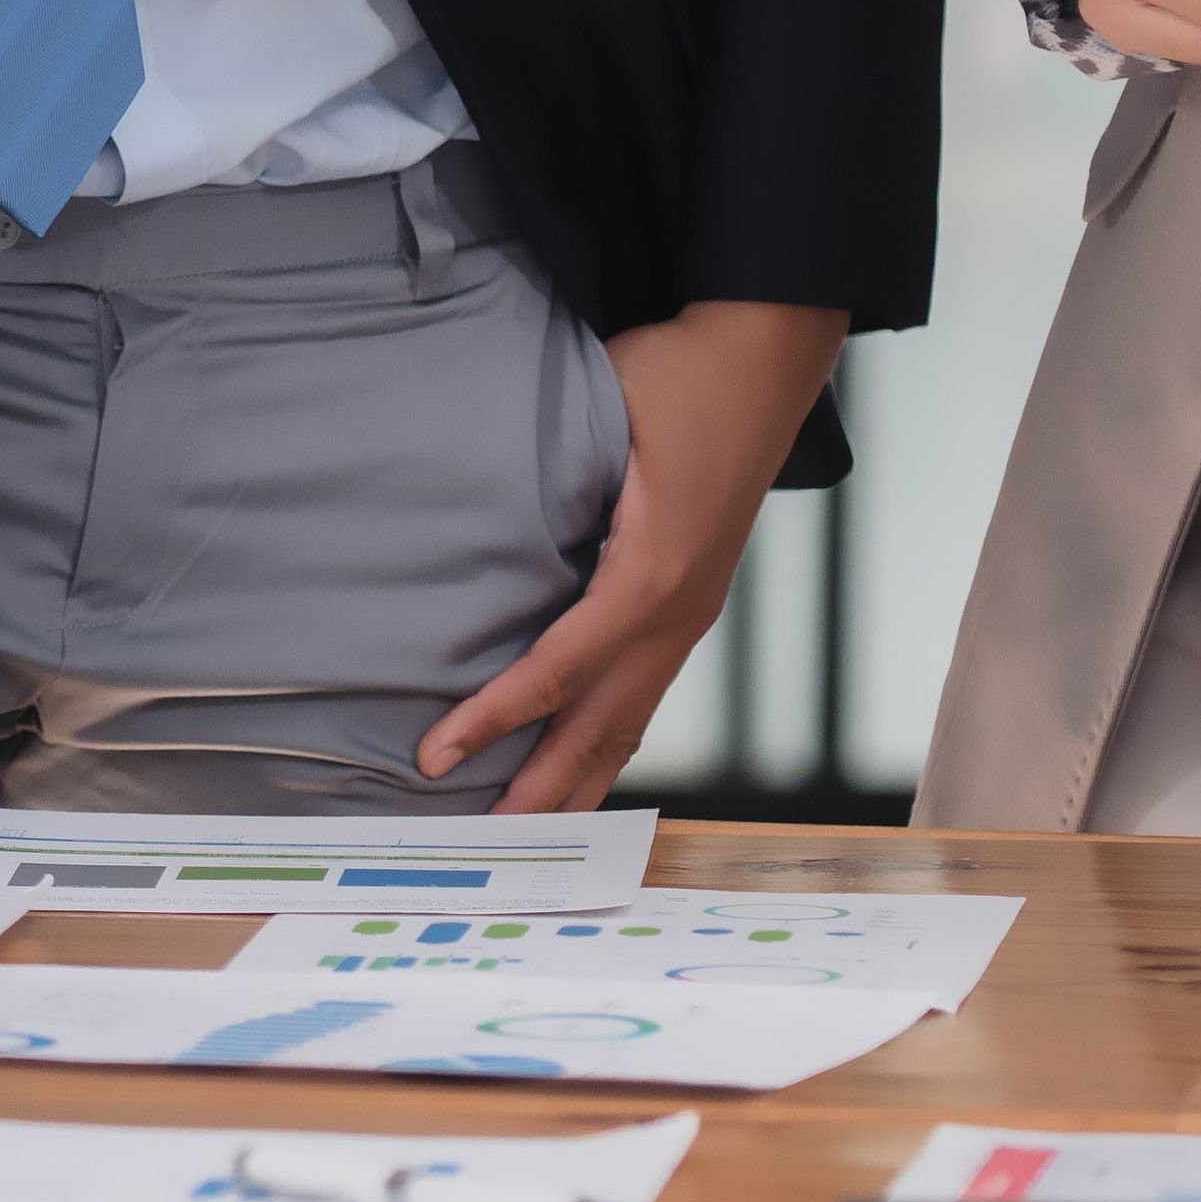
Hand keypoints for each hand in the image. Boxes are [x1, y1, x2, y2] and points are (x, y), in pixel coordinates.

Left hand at [421, 298, 843, 812]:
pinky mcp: (695, 601)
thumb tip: (469, 523)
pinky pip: (647, 689)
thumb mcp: (599, 417)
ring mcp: (693, 613)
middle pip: (598, 726)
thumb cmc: (678, 374)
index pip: (556, 671)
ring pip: (630, 721)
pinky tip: (585, 765)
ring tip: (530, 835)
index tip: (435, 756)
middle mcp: (677, 612)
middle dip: (540, 792)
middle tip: (481, 846)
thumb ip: (544, 476)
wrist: (765, 356)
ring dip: (578, 781)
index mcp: (650, 575)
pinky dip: (610, 739)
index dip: (491, 719)